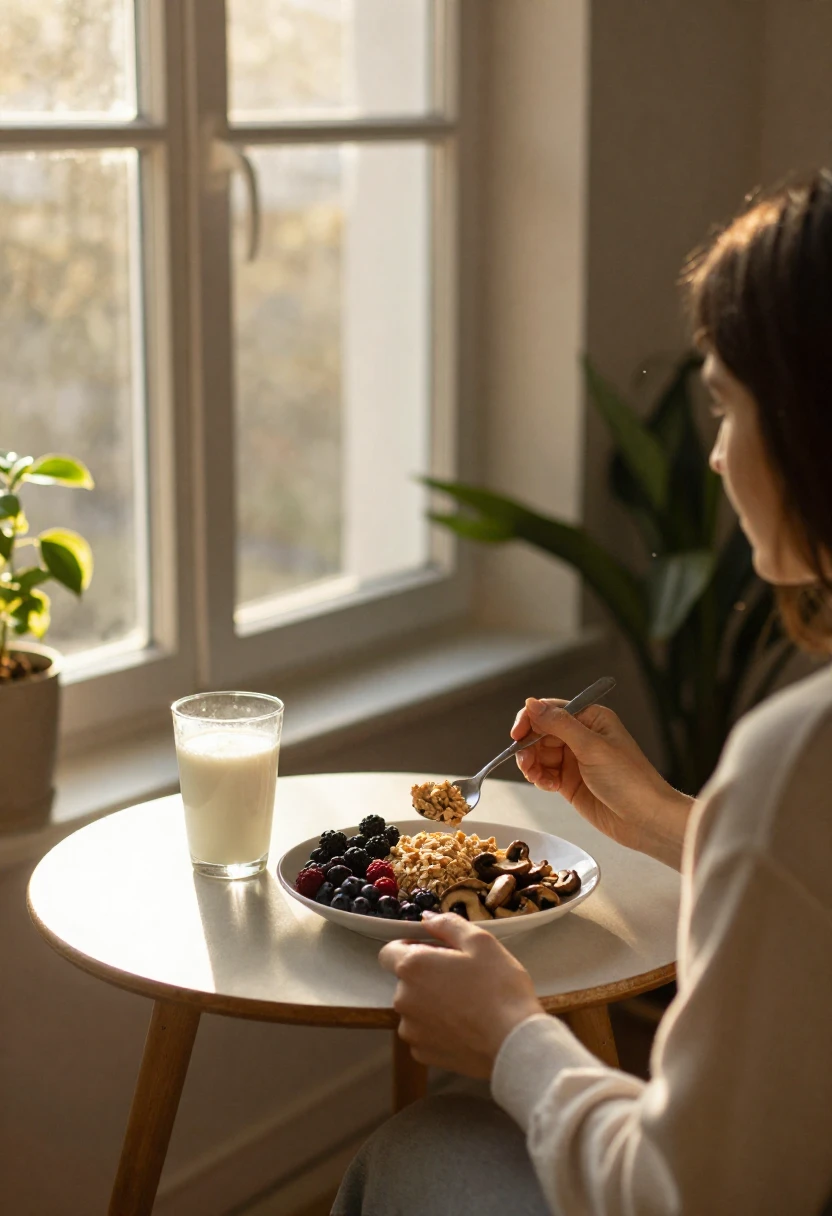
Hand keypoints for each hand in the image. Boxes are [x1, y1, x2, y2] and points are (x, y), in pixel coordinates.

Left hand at [379, 913, 543, 1078]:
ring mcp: (411, 1029)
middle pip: (406, 980)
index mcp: (412, 967)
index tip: (433, 952)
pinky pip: (423, 1033)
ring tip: (465, 1005)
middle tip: (461, 978)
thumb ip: (447, 924)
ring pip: (415, 1008)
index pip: (389, 952)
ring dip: (431, 1003)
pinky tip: (464, 1026)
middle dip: (427, 976)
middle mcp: (403, 999)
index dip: (409, 948)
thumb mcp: (480, 942)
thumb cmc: (499, 987)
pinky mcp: (422, 1053)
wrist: (514, 1042)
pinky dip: (437, 1028)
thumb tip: (426, 918)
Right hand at [512, 698, 692, 868]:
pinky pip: (545, 773)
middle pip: (540, 732)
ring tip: (536, 777)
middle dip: (529, 746)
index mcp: (591, 718)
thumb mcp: (592, 747)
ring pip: (539, 754)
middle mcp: (582, 736)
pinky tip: (547, 785)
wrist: (646, 820)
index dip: (530, 720)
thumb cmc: (630, 780)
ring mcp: (575, 759)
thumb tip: (531, 704)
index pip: (551, 710)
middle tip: (526, 763)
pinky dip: (540, 778)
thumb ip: (559, 724)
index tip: (517, 734)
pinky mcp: (570, 782)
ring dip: (532, 764)